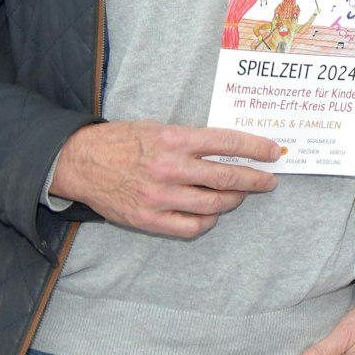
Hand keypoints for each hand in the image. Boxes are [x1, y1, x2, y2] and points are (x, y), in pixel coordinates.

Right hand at [50, 121, 281, 237]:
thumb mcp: (161, 128)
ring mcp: (159, 196)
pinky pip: (191, 226)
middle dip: (255, 179)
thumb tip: (231, 149)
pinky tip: (213, 213)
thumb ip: (193, 139)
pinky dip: (208, 221)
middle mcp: (170, 168)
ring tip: (241, 195)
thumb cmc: (124, 141)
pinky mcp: (148, 219)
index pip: (227, 143)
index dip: (255, 149)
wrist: (81, 162)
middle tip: (269, 180)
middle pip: (226, 178)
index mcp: (174, 140)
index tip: (273, 153)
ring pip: (213, 205)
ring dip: (234, 200)